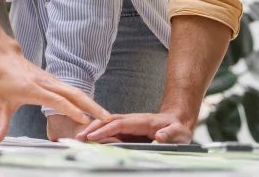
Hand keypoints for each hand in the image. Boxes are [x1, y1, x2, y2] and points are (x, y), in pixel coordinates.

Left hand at [0, 46, 108, 143]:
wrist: (2, 55)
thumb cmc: (0, 78)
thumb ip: (0, 124)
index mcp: (34, 89)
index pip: (58, 101)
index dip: (72, 111)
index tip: (85, 121)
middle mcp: (46, 83)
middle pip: (74, 94)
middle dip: (92, 106)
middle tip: (108, 118)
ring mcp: (51, 80)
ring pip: (75, 91)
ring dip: (91, 102)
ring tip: (106, 115)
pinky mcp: (53, 80)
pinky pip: (71, 89)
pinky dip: (83, 98)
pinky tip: (91, 108)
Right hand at [77, 111, 192, 143]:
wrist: (177, 121)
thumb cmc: (177, 127)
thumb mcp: (178, 132)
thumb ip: (169, 134)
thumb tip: (159, 137)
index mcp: (141, 121)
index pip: (119, 123)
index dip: (105, 130)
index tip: (93, 136)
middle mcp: (132, 120)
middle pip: (108, 121)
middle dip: (93, 127)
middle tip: (79, 137)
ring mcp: (129, 124)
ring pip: (107, 125)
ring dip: (93, 130)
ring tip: (81, 138)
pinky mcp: (128, 130)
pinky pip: (111, 130)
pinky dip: (100, 133)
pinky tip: (92, 139)